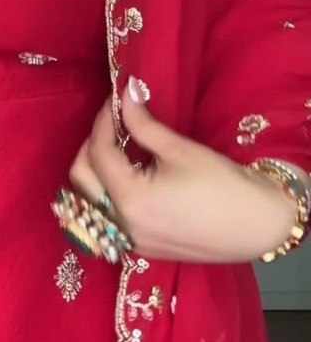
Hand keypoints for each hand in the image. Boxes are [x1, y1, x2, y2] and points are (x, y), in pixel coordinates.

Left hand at [68, 78, 301, 264]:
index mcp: (130, 199)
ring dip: (95, 172)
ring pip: (90, 201)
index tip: (114, 102)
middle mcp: (121, 225)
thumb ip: (143, 124)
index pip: (99, 152)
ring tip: (118, 149)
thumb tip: (125, 94)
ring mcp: (130, 240)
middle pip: (82, 179)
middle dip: (91, 146)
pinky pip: (109, 218)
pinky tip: (128, 177)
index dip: (102, 122)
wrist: (258, 225)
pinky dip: (109, 195)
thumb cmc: (224, 186)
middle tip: (112, 125)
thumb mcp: (180, 150)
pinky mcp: (141, 248)